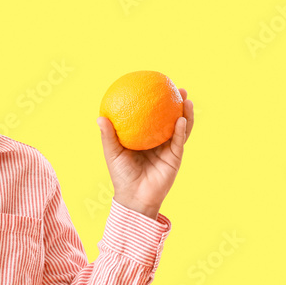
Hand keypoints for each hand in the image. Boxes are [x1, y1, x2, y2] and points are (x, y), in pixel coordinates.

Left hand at [96, 88, 193, 218]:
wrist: (134, 197)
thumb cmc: (121, 175)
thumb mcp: (112, 153)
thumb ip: (108, 136)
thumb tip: (100, 117)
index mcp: (145, 138)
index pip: (152, 117)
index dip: (156, 104)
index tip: (156, 87)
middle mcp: (159, 141)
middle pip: (170, 119)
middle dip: (176, 103)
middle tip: (177, 88)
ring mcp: (169, 149)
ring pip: (181, 128)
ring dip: (186, 113)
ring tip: (186, 99)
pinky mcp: (175, 159)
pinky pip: (180, 142)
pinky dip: (182, 130)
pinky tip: (182, 119)